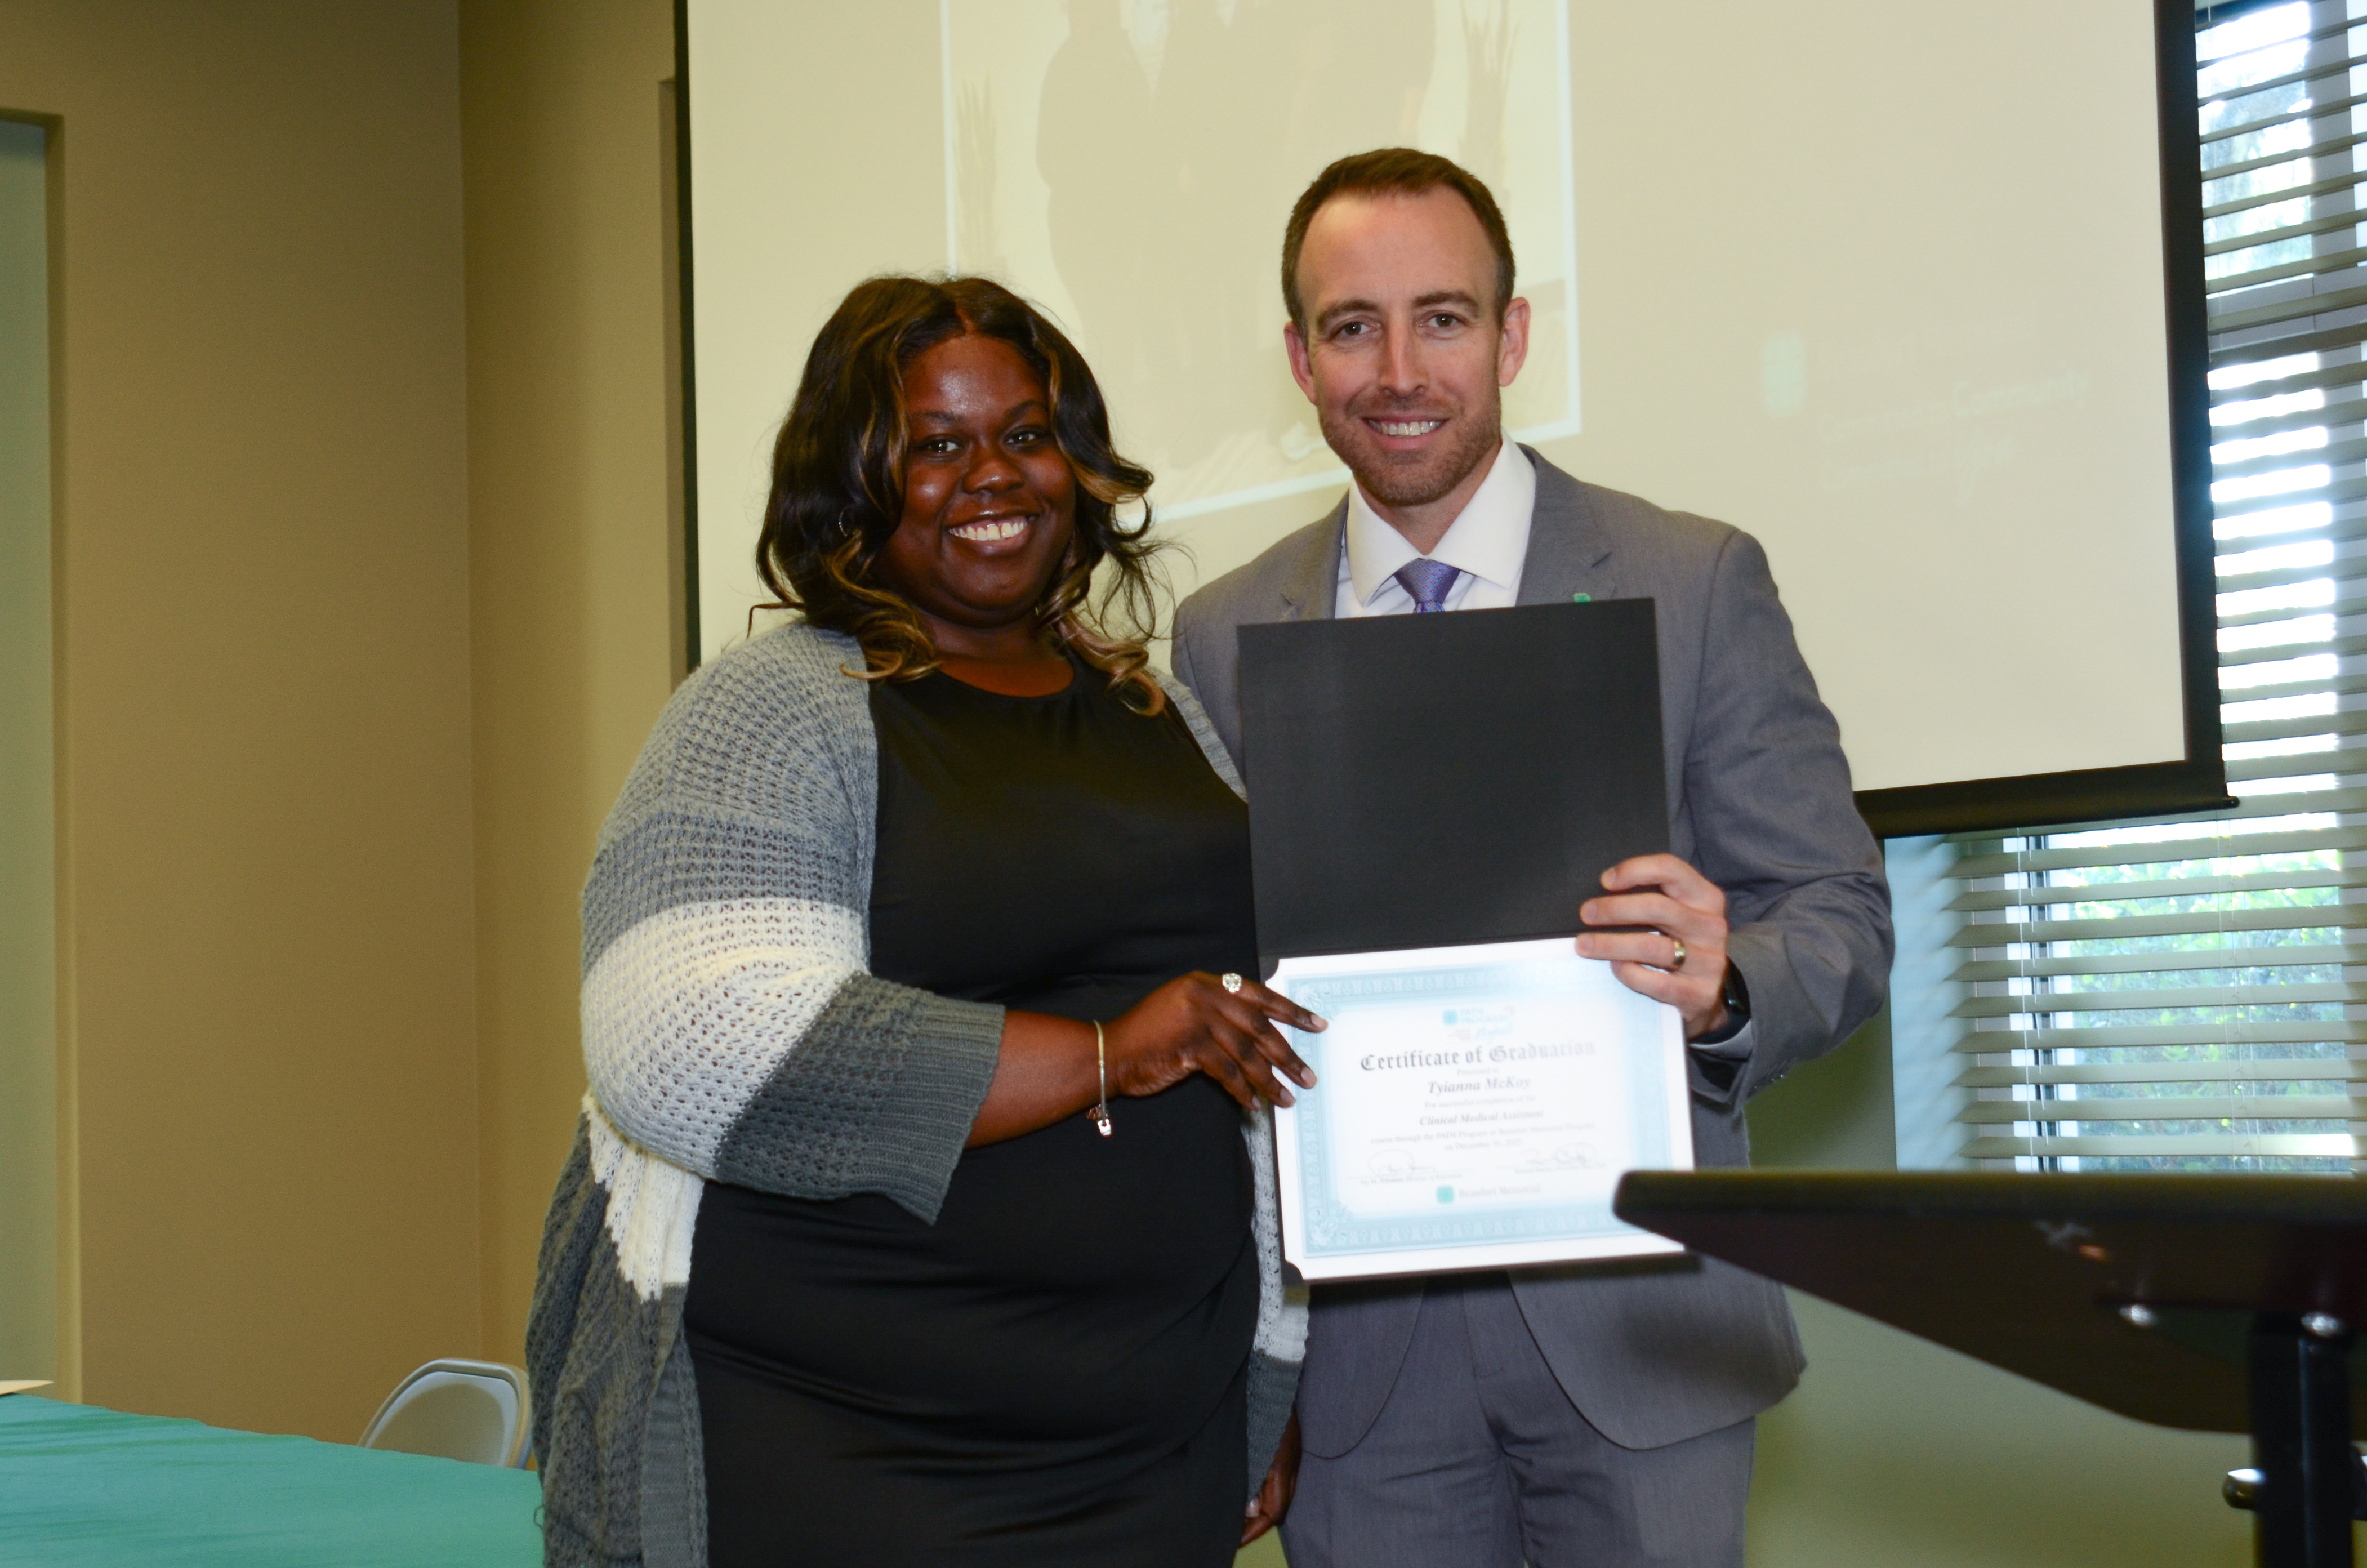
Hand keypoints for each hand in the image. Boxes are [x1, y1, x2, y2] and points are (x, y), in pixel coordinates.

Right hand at [1107, 973, 1323, 1109]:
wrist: (1112, 1052)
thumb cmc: (1148, 1035)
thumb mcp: (1184, 1008)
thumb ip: (1217, 1011)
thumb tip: (1260, 1032)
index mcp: (1206, 983)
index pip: (1260, 995)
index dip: (1291, 1011)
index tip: (1316, 1024)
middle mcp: (1205, 996)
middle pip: (1260, 1027)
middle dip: (1288, 1055)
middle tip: (1307, 1074)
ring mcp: (1198, 1020)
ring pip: (1248, 1054)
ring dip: (1270, 1080)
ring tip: (1287, 1098)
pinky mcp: (1191, 1046)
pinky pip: (1228, 1073)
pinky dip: (1244, 1092)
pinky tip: (1253, 1105)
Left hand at [1241, 1412, 1301, 1544]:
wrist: (1273, 1377)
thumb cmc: (1261, 1408)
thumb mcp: (1253, 1445)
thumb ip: (1252, 1479)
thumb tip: (1252, 1511)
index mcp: (1282, 1468)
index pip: (1274, 1513)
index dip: (1255, 1530)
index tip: (1235, 1540)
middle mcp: (1290, 1467)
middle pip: (1278, 1508)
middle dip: (1257, 1524)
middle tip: (1234, 1532)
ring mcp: (1289, 1458)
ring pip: (1279, 1495)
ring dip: (1260, 1509)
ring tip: (1238, 1517)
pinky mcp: (1284, 1450)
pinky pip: (1278, 1481)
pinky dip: (1263, 1493)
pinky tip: (1248, 1493)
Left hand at [1574, 853, 1731, 1039]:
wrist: (1710, 994)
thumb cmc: (1682, 943)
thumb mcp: (1678, 914)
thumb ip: (1652, 898)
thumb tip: (1602, 892)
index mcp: (1706, 898)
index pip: (1670, 869)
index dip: (1634, 870)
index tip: (1605, 880)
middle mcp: (1710, 926)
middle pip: (1656, 907)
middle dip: (1614, 909)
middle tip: (1586, 914)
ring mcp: (1708, 961)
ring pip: (1651, 946)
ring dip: (1610, 944)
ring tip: (1584, 945)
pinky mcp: (1699, 993)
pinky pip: (1656, 982)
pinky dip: (1629, 973)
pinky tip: (1614, 968)